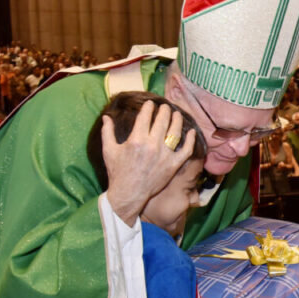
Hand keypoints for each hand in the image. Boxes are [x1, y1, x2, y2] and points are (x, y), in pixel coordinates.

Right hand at [103, 102, 196, 225]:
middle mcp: (152, 145)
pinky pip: (186, 150)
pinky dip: (191, 140)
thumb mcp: (109, 150)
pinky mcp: (173, 165)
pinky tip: (192, 132)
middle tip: (165, 107)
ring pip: (175, 132)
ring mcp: (165, 155)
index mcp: (136, 140)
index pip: (146, 117)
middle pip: (162, 121)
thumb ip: (107, 132)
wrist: (129, 194)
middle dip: (164, 111)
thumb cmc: (117, 172)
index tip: (151, 104)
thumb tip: (106, 117)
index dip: (149, 108)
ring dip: (177, 120)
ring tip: (177, 114)